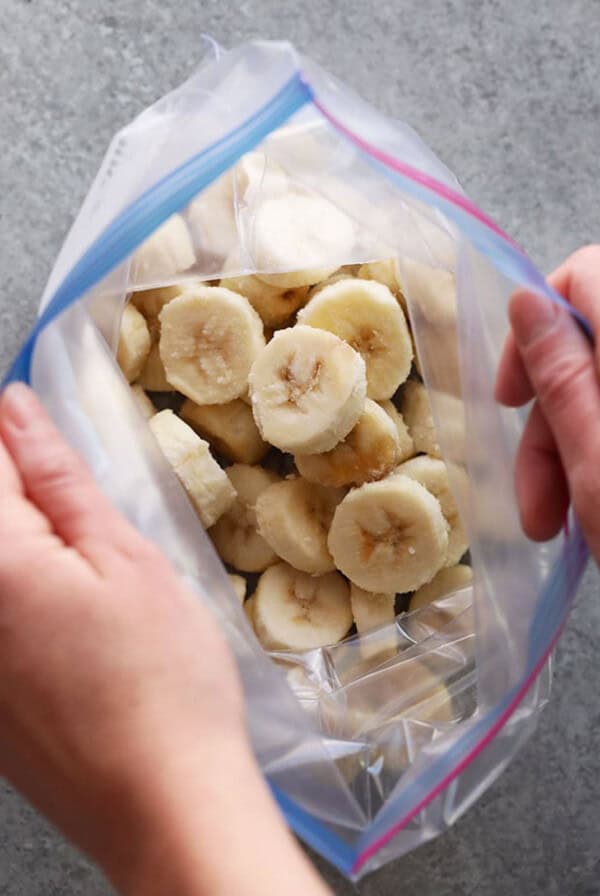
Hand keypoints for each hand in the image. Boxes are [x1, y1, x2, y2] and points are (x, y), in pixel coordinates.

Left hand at [0, 383, 329, 895]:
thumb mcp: (128, 560)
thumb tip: (18, 412)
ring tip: (87, 585)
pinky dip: (25, 602)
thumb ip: (60, 480)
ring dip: (30, 553)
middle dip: (25, 502)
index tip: (46, 434)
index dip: (20, 439)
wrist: (163, 806)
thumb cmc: (164, 682)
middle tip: (84, 528)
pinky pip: (1, 623)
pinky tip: (73, 634)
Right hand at [495, 245, 599, 558]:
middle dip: (553, 422)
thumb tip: (527, 302)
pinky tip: (595, 509)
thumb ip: (561, 375)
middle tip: (537, 503)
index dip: (534, 330)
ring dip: (575, 452)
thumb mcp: (599, 468)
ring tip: (556, 526)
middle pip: (595, 348)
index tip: (510, 399)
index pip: (584, 278)